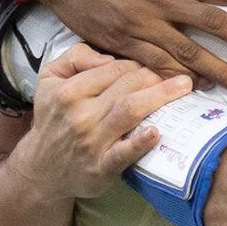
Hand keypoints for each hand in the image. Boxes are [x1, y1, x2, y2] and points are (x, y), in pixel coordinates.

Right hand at [12, 47, 178, 202]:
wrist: (42, 168)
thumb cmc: (54, 120)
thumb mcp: (49, 79)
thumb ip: (74, 57)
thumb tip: (106, 56)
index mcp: (68, 90)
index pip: (115, 68)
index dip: (139, 64)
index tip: (155, 67)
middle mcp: (80, 114)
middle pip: (127, 86)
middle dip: (156, 76)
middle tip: (178, 75)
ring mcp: (92, 142)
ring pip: (131, 110)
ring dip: (160, 96)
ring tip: (183, 88)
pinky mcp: (102, 167)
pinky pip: (124, 153)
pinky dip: (141, 142)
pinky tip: (157, 132)